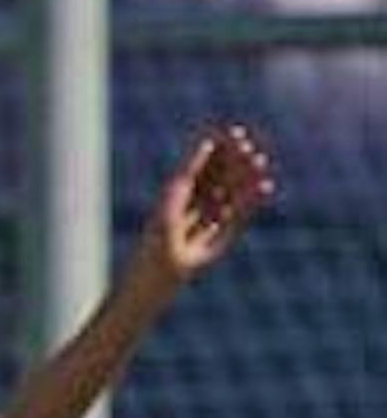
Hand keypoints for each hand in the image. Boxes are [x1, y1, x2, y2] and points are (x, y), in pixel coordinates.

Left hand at [145, 124, 274, 284]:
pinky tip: (265, 188)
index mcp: (174, 197)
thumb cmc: (154, 247)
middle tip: (250, 149)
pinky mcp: (216, 240)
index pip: (200, 166)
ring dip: (245, 178)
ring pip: (229, 194)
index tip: (236, 132)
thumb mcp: (169, 210)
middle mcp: (190, 208)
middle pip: (217, 178)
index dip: (218, 148)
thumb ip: (185, 180)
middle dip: (234, 162)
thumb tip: (206, 145)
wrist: (152, 286)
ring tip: (261, 163)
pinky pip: (237, 216)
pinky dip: (251, 201)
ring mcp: (204, 223)